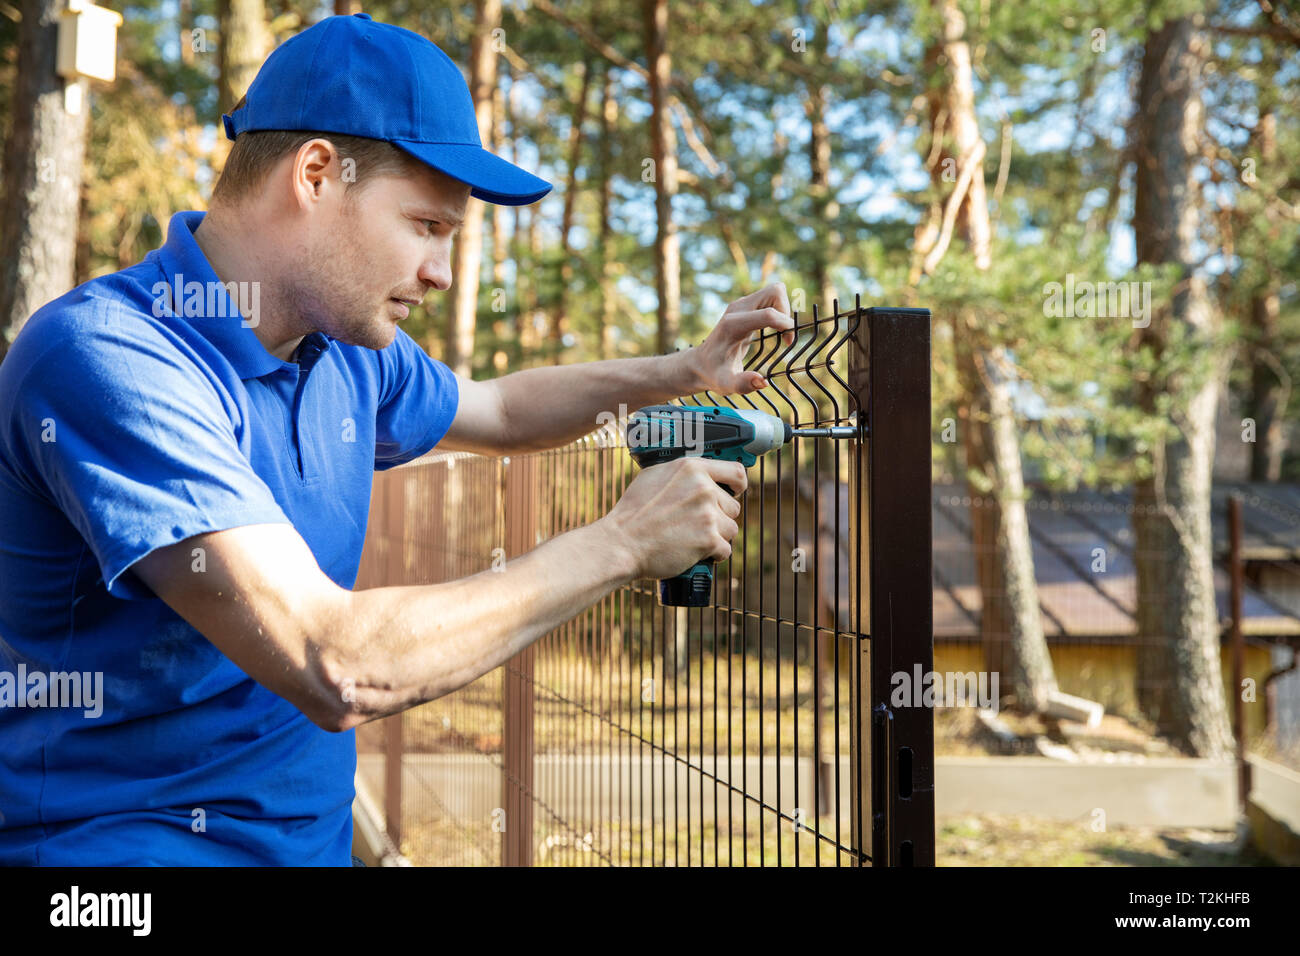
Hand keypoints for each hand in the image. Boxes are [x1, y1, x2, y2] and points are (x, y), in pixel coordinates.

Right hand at [601, 457, 747, 580]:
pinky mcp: (708, 540)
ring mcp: (707, 514)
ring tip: (691, 538)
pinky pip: (725, 549)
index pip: (736, 472)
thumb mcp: (654, 476)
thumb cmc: (632, 513)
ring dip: (716, 537)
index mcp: (691, 468)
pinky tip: (695, 552)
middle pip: (733, 506)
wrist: (621, 543)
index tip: (735, 492)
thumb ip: (682, 474)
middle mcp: (703, 488)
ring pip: (731, 529)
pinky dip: (713, 555)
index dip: (738, 485)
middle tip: (694, 524)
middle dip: (718, 518)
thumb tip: (700, 475)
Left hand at [686, 282, 795, 394]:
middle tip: (785, 335)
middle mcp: (737, 308)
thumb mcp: (726, 384)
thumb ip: (742, 384)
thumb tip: (763, 382)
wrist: (699, 363)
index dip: (786, 326)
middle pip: (775, 292)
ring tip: (781, 332)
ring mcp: (741, 304)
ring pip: (775, 292)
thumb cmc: (713, 374)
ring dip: (785, 310)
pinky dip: (779, 310)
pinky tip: (775, 330)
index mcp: (734, 325)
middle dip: (787, 312)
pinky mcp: (745, 306)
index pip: (769, 313)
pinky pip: (771, 298)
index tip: (787, 343)